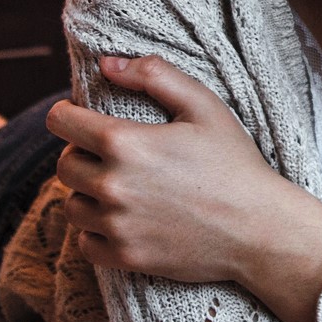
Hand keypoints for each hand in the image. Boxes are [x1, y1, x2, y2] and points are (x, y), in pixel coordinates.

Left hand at [47, 56, 321, 300]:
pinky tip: (119, 220)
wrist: (259, 230)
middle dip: (79, 154)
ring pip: (71, 205)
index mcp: (125, 143)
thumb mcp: (203, 105)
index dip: (67, 115)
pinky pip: (84, 243)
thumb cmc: (235, 163)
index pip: (61, 123)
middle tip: (109, 155)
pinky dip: (94, 231)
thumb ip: (154, 75)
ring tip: (115, 188)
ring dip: (86, 193)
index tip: (79, 118)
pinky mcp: (125, 257)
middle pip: (64, 165)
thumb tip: (107, 64)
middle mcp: (112, 186)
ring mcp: (117, 226)